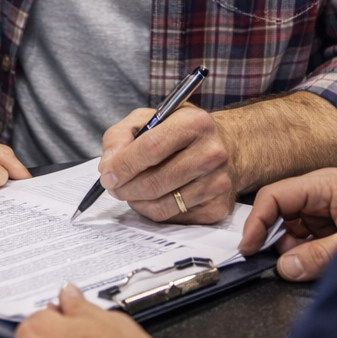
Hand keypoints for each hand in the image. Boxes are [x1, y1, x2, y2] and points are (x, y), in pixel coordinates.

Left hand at [100, 106, 237, 223]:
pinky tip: (153, 198)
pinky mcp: (218, 208)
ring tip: (131, 191)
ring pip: (161, 206)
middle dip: (125, 188)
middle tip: (114, 187)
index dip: (123, 165)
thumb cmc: (183, 132)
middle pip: (154, 182)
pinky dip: (154, 211)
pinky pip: (173, 219)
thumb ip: (122, 135)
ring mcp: (218, 183)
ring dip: (137, 202)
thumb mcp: (152, 118)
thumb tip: (108, 167)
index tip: (107, 174)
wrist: (229, 148)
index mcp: (194, 123)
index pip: (151, 148)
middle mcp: (211, 153)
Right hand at [240, 168, 336, 280]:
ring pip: (289, 230)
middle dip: (274, 240)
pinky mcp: (329, 228)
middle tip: (278, 264)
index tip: (248, 248)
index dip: (256, 221)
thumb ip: (320, 255)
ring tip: (308, 266)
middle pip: (278, 213)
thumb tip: (284, 267)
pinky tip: (314, 265)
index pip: (275, 196)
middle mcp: (319, 195)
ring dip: (290, 251)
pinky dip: (302, 255)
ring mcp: (324, 212)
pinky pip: (303, 241)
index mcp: (324, 186)